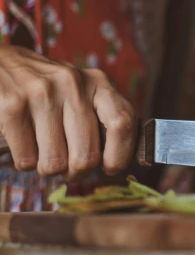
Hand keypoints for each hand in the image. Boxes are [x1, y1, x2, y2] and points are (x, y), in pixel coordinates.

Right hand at [0, 46, 135, 178]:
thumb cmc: (47, 89)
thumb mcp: (82, 93)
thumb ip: (104, 120)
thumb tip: (117, 164)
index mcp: (97, 82)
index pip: (123, 123)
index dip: (119, 156)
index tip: (109, 167)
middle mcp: (72, 83)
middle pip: (87, 156)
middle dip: (76, 172)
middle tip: (68, 166)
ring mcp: (40, 93)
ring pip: (55, 164)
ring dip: (47, 167)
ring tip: (43, 150)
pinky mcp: (12, 106)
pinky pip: (27, 160)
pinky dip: (25, 162)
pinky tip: (24, 143)